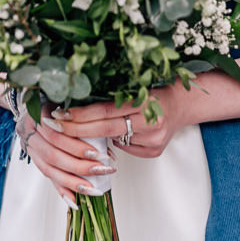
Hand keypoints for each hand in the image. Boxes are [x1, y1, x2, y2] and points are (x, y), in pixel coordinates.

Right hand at [0, 79, 112, 207]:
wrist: (31, 98)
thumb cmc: (60, 99)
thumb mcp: (71, 100)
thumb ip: (85, 116)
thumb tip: (112, 134)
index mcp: (40, 112)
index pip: (59, 134)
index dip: (79, 146)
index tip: (102, 153)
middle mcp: (30, 129)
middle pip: (54, 153)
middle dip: (80, 165)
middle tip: (105, 170)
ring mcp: (29, 144)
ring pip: (49, 167)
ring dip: (73, 181)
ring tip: (94, 189)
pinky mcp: (33, 156)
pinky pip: (46, 175)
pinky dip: (61, 190)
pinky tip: (74, 202)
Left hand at [53, 81, 195, 159]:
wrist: (184, 104)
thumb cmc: (157, 93)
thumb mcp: (137, 89)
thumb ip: (113, 101)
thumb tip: (78, 110)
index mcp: (148, 101)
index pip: (106, 111)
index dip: (81, 114)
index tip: (60, 114)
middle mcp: (153, 122)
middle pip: (106, 129)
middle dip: (77, 129)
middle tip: (55, 126)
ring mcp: (155, 139)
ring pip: (114, 141)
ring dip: (95, 137)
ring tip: (79, 131)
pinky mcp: (154, 151)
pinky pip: (126, 149)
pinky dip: (116, 143)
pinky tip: (115, 136)